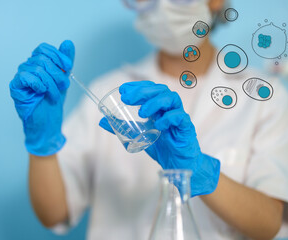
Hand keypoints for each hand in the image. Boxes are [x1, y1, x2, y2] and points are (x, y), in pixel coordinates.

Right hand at [9, 41, 74, 155]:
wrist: (48, 124)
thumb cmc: (52, 103)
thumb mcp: (63, 80)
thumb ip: (65, 62)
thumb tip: (68, 43)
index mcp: (37, 64)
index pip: (43, 48)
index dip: (57, 55)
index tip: (68, 68)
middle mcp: (27, 67)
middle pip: (42, 58)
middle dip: (58, 73)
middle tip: (64, 86)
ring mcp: (20, 77)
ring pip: (38, 68)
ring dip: (51, 83)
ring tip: (54, 95)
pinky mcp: (15, 88)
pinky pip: (26, 76)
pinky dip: (39, 84)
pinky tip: (42, 92)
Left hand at [99, 81, 219, 196]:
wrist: (177, 165)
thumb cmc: (161, 147)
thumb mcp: (137, 134)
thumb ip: (122, 127)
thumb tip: (101, 120)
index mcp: (158, 107)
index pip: (150, 89)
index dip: (137, 86)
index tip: (123, 89)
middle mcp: (169, 109)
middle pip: (160, 90)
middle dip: (143, 91)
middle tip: (127, 98)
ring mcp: (178, 117)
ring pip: (171, 98)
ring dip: (154, 102)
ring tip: (141, 112)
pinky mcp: (186, 128)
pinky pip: (180, 116)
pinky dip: (168, 117)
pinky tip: (159, 124)